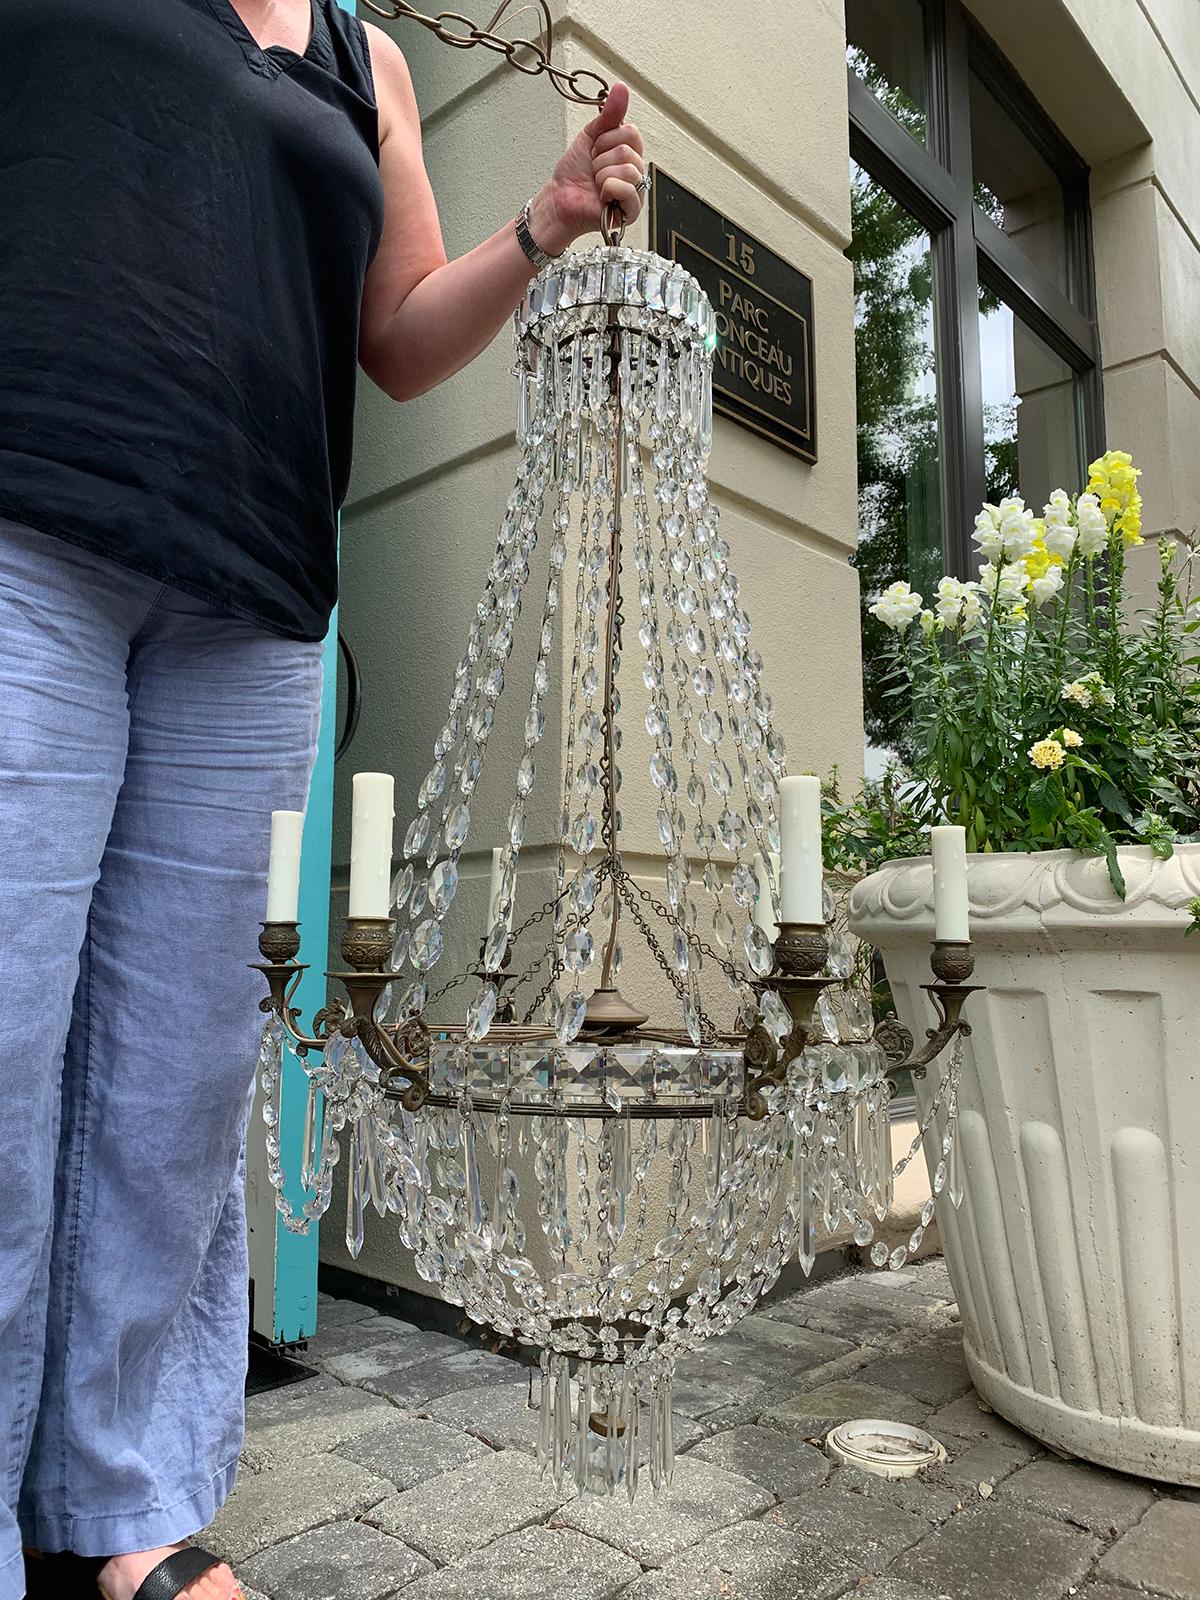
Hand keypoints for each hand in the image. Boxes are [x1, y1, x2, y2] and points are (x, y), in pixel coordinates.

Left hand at [528, 82, 645, 255]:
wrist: (559, 199)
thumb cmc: (573, 173)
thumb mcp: (590, 136)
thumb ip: (609, 114)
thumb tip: (621, 88)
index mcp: (630, 153)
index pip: (631, 133)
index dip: (607, 140)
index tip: (594, 151)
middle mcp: (635, 171)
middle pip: (628, 151)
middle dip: (602, 159)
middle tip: (593, 170)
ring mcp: (635, 192)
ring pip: (628, 169)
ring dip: (602, 175)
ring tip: (596, 184)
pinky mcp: (631, 211)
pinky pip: (629, 190)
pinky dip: (609, 189)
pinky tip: (602, 196)